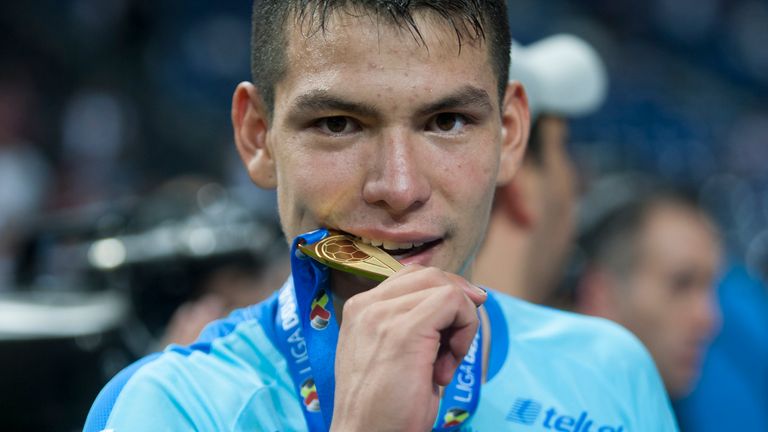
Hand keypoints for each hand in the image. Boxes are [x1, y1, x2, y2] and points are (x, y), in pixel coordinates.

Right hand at [330, 265, 486, 431]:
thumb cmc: (385, 408)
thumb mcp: (396, 354)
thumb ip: (415, 323)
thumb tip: (468, 296)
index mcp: (360, 309)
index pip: (412, 277)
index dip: (444, 296)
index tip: (453, 333)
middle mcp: (366, 305)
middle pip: (431, 275)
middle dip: (456, 306)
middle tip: (453, 349)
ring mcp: (382, 314)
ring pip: (445, 287)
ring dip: (460, 324)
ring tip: (445, 363)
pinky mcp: (404, 329)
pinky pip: (453, 302)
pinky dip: (465, 329)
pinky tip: (448, 364)